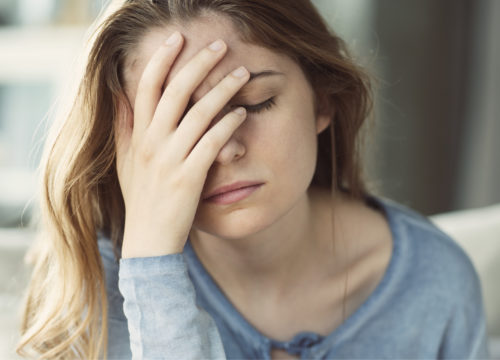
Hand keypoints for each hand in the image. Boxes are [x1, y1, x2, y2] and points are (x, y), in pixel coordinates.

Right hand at [115, 32, 249, 257]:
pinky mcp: (189, 178)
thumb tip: (123, 96)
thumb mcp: (125, 163)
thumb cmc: (141, 200)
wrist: (149, 241)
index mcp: (137, 136)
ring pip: (199, 114)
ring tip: (241, 73)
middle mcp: (152, 143)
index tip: (177, 38)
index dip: (161, 59)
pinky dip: (228, 125)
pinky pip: (212, 143)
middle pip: (175, 92)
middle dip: (198, 64)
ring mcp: (171, 160)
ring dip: (222, 90)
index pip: (147, 87)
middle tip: (220, 45)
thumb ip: (124, 128)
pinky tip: (242, 113)